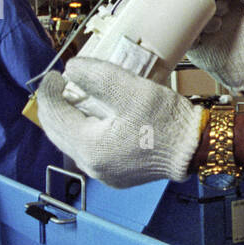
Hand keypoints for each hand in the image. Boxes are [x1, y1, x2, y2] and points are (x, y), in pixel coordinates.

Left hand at [35, 57, 205, 187]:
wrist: (194, 149)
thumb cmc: (166, 121)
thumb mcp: (130, 90)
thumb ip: (96, 77)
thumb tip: (71, 69)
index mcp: (90, 146)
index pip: (53, 115)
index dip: (48, 91)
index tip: (54, 74)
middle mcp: (91, 165)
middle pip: (57, 132)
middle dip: (54, 107)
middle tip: (57, 85)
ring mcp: (104, 173)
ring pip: (72, 143)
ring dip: (68, 120)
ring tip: (74, 98)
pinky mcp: (116, 175)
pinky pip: (89, 151)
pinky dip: (84, 132)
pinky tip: (94, 119)